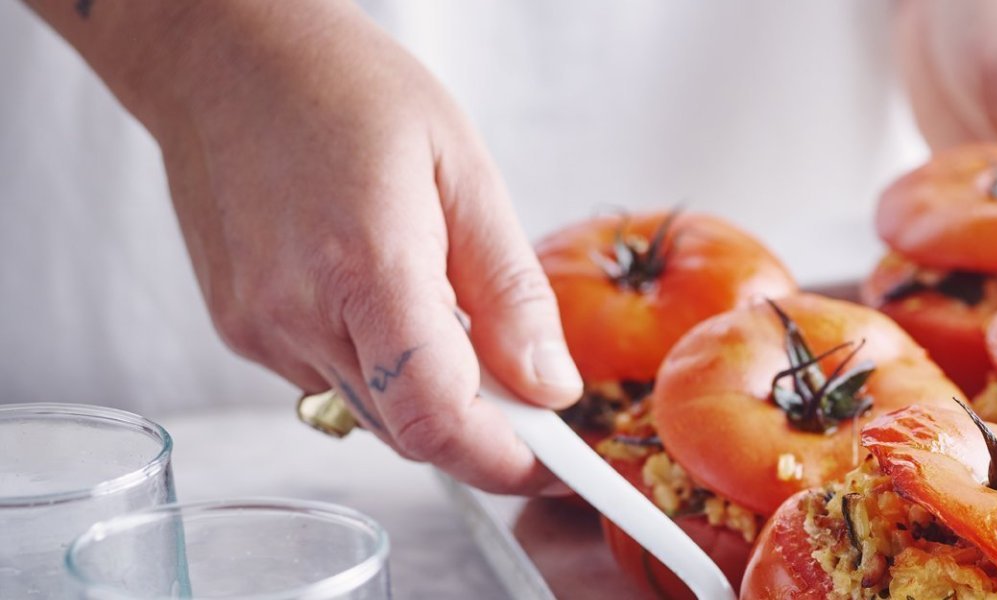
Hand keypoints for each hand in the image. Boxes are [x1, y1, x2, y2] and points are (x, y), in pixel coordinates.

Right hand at [32, 0, 582, 493]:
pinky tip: (392, 300)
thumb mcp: (464, 172)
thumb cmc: (346, 91)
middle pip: (410, 431)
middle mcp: (296, 314)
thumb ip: (511, 291)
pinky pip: (331, 381)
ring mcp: (259, 329)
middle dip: (482, 432)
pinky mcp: (241, 331)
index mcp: (364, 267)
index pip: (437, 415)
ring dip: (431, 398)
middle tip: (536, 397)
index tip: (554, 460)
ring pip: (372, 414)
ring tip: (458, 317)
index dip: (503, 458)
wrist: (226, 58)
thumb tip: (552, 385)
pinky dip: (382, 368)